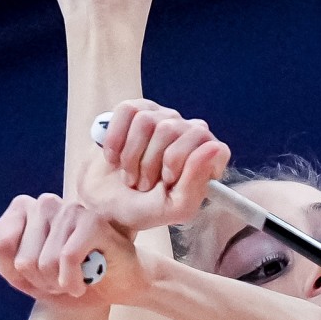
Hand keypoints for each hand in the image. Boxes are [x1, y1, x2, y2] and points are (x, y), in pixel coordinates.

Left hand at [0, 193, 144, 303]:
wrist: (119, 287)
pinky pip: (64, 259)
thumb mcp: (27, 276)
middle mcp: (47, 203)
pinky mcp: (92, 223)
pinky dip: (71, 283)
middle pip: (20, 257)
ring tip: (74, 279)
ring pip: (42, 262)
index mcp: (27, 209)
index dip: (12, 271)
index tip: (31, 276)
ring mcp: (70, 210)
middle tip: (58, 279)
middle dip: (38, 281)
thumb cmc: (73, 278)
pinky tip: (83, 282)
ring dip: (57, 284)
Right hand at [80, 98, 229, 230]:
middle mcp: (186, 131)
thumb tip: (212, 147)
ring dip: (131, 156)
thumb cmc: (146, 208)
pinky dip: (115, 140)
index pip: (208, 141)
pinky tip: (114, 158)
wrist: (107, 207)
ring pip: (146, 121)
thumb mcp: (177, 207)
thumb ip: (197, 181)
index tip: (168, 180)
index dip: (186, 161)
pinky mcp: (134, 111)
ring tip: (130, 175)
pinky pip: (126, 111)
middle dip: (150, 164)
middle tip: (144, 184)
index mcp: (205, 155)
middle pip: (172, 129)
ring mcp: (160, 117)